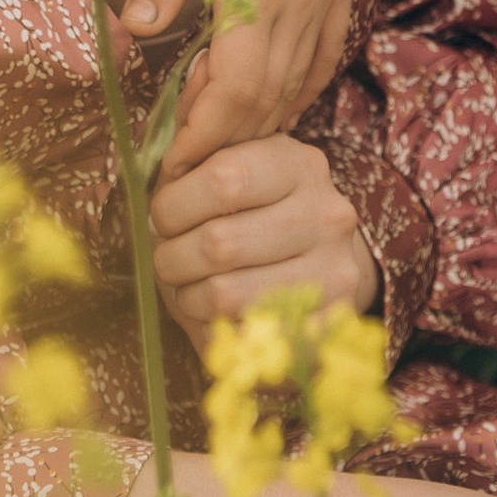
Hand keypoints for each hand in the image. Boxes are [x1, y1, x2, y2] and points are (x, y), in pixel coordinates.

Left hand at [120, 0, 393, 174]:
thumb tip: (135, 30)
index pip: (232, 93)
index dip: (201, 138)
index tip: (170, 167)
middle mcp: (298, 11)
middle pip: (262, 105)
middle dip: (221, 146)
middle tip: (179, 171)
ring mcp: (325, 6)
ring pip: (292, 90)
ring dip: (253, 127)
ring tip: (214, 150)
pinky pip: (320, 64)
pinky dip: (295, 97)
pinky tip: (275, 111)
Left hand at [149, 132, 379, 346]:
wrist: (319, 267)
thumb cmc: (256, 215)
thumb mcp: (234, 170)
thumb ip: (199, 159)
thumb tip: (172, 164)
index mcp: (300, 166)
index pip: (224, 178)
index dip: (175, 204)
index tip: (162, 219)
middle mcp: (326, 215)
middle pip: (219, 242)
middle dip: (173, 257)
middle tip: (168, 260)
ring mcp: (334, 273)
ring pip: (226, 294)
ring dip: (188, 297)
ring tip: (188, 288)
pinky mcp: (328, 325)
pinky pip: (244, 337)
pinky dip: (215, 331)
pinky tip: (216, 316)